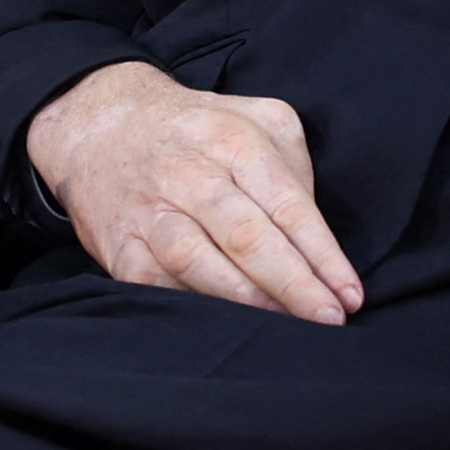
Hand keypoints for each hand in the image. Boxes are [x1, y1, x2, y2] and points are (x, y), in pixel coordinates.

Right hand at [28, 63, 362, 323]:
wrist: (99, 125)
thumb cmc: (197, 131)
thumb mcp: (257, 120)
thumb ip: (294, 169)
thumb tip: (315, 239)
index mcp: (231, 140)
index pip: (286, 204)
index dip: (322, 254)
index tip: (349, 294)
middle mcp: (187, 174)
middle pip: (245, 235)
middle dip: (293, 284)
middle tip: (328, 319)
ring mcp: (149, 213)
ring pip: (197, 263)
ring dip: (246, 301)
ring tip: (285, 329)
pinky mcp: (119, 248)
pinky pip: (156, 286)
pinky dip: (192, 308)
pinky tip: (225, 327)